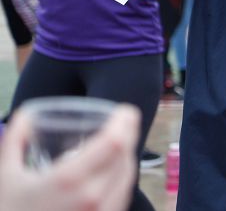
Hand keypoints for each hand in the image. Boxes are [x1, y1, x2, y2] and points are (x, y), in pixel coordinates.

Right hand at [0, 104, 140, 210]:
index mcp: (69, 180)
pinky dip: (121, 178)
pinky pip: (121, 196)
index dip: (126, 122)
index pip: (115, 143)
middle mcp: (91, 197)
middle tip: (121, 123)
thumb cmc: (7, 209)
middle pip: (125, 156)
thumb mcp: (5, 175)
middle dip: (126, 135)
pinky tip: (110, 172)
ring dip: (125, 156)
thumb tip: (28, 115)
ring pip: (127, 177)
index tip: (124, 111)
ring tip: (116, 144)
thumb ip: (16, 140)